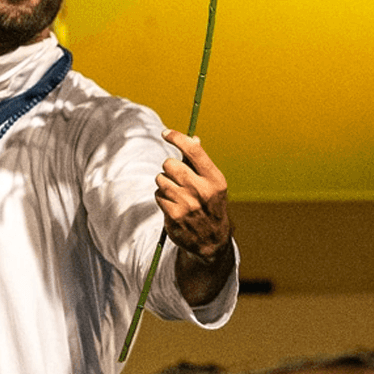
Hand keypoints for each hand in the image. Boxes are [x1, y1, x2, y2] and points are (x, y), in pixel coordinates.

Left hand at [155, 129, 231, 259]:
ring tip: (176, 194)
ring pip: (161, 179)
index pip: (194, 151)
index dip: (177, 138)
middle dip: (169, 168)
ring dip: (164, 184)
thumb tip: (193, 139)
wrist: (211, 240)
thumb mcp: (213, 185)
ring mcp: (187, 203)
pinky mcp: (174, 215)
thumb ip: (201, 163)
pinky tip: (173, 205)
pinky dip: (162, 198)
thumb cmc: (210, 206)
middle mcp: (202, 190)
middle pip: (170, 164)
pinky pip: (158, 195)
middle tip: (176, 177)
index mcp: (215, 179)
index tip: (166, 133)